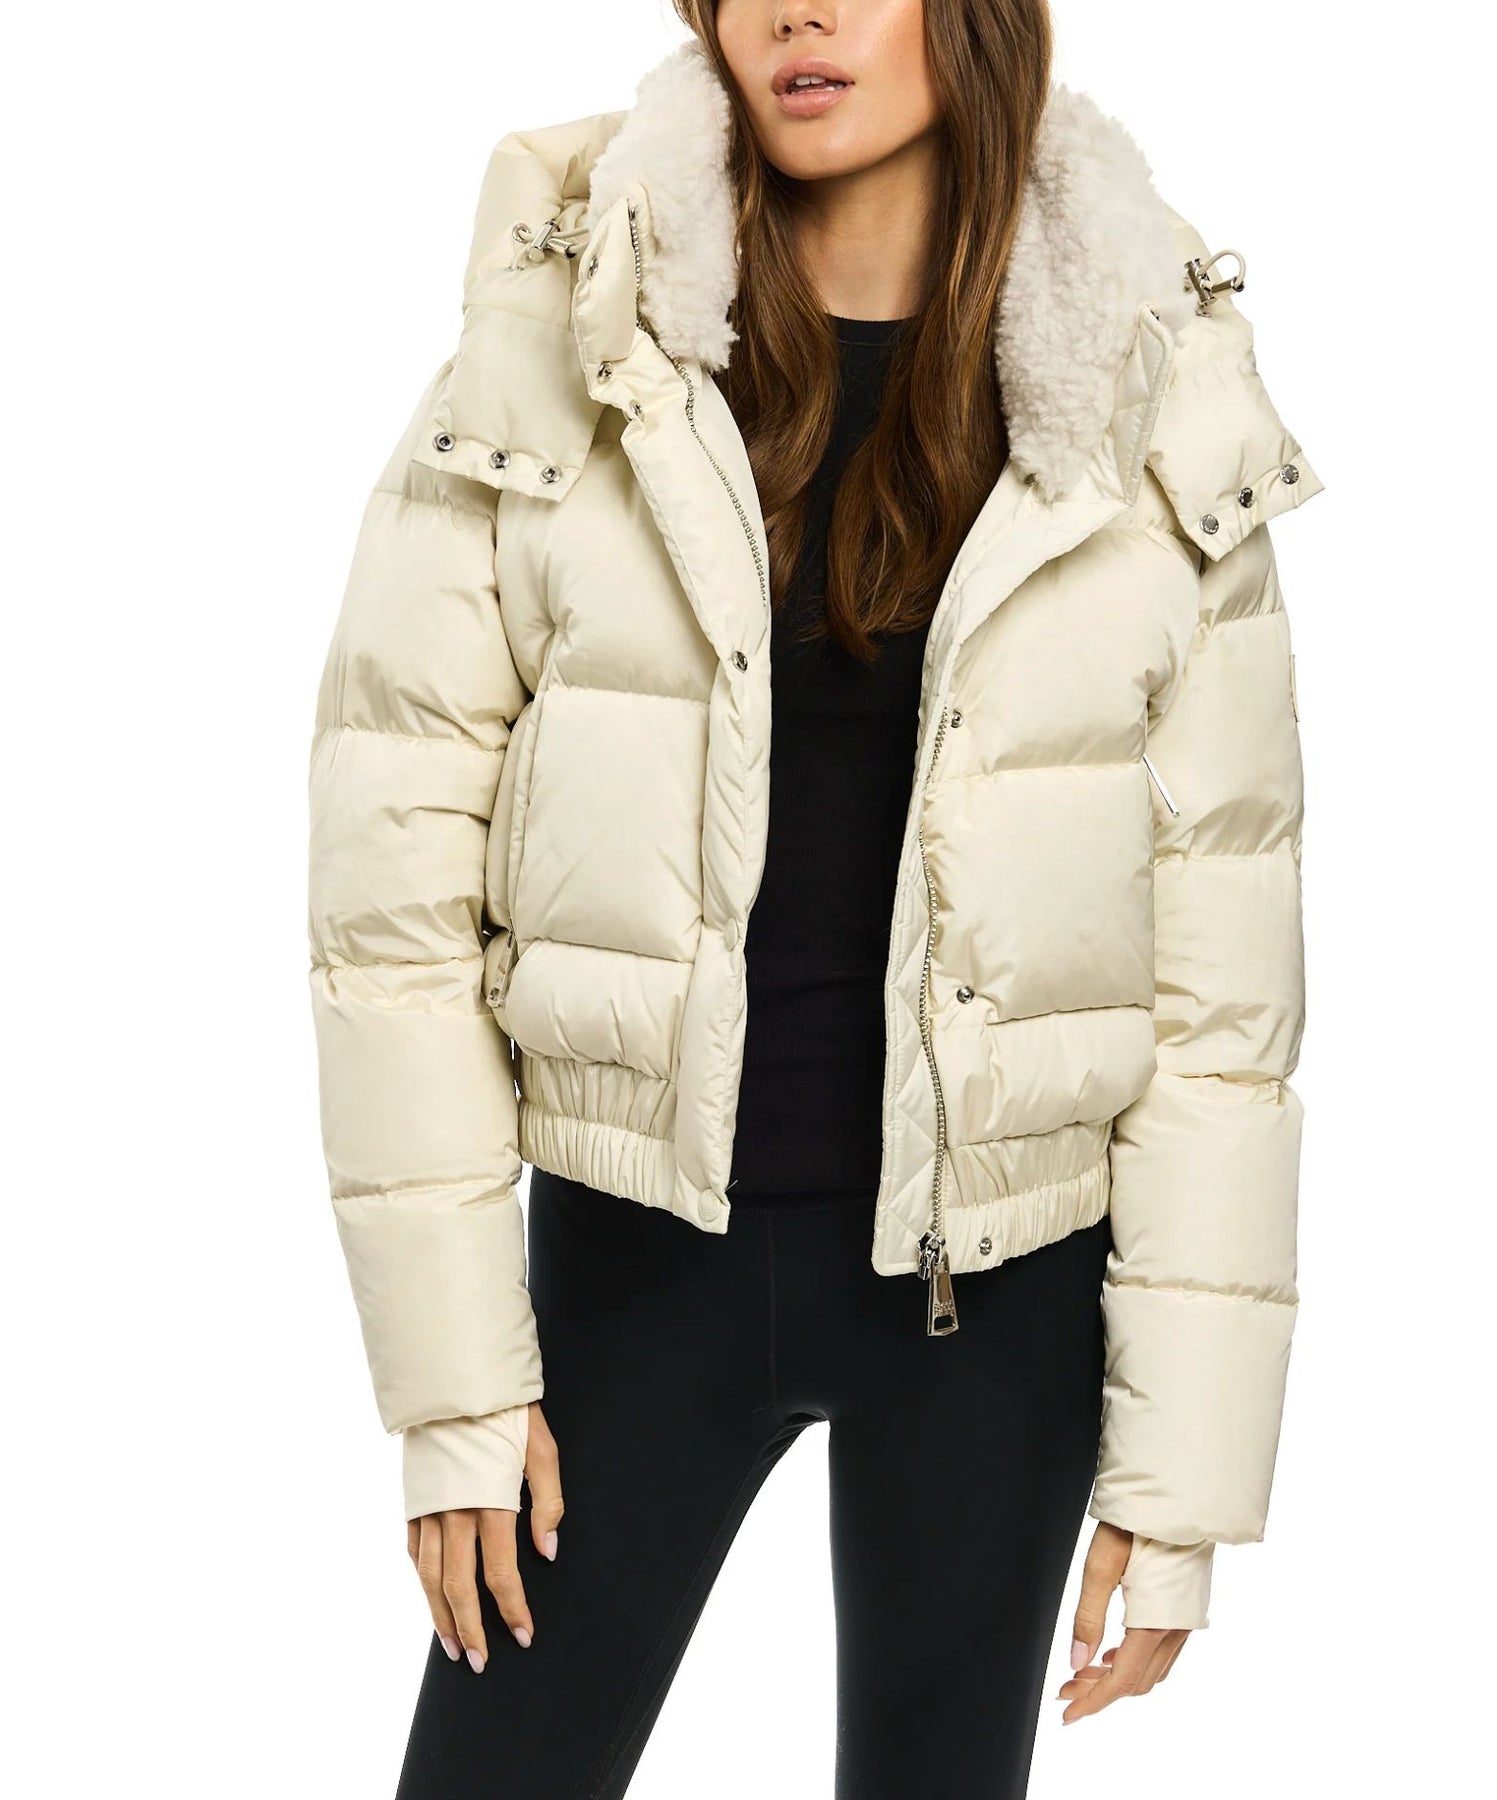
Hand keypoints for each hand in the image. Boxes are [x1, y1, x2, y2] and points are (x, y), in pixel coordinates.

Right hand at [405, 1402, 563, 1672]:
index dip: (511, 1608)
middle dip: (470, 1628)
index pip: (499, 1572)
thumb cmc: (506, 1413)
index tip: (523, 1635)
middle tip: (480, 1662)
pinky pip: (412, 1550)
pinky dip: (420, 1579)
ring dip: (439, 1616)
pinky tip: (430, 1597)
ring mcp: (427, 1507)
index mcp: (489, 1501)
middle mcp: (453, 1511)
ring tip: (452, 1647)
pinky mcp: (412, 1499)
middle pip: (457, 1586)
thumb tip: (548, 1551)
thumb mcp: (542, 1449)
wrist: (455, 1379)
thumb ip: (548, 1501)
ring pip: (427, 1576)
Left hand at [1056, 1521, 1189, 1722]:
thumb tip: (1075, 1661)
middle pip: (1137, 1681)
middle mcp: (1176, 1630)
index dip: (1092, 1701)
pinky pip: (1162, 1653)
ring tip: (1083, 1673)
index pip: (1121, 1680)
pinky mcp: (1187, 1611)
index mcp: (1155, 1624)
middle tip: (1066, 1688)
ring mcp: (1186, 1622)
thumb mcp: (1101, 1564)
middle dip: (1099, 1691)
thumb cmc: (1136, 1524)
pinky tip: (1114, 1653)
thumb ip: (1088, 1617)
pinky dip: (1135, 1662)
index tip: (1067, 1714)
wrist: (1176, 1499)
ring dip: (1117, 1678)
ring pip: (1151, 1671)